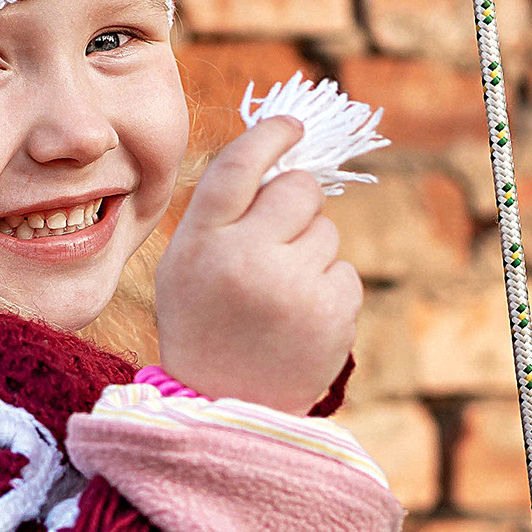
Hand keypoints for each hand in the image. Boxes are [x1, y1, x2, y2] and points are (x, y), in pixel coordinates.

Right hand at [153, 117, 360, 413]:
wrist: (223, 406)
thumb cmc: (204, 323)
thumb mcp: (187, 263)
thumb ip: (223, 211)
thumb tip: (282, 155)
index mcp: (200, 242)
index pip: (240, 166)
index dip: (271, 136)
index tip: (293, 125)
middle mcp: (245, 259)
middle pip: (298, 189)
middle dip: (297, 204)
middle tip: (278, 242)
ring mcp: (293, 287)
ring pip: (326, 232)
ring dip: (311, 254)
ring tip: (279, 298)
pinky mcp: (332, 314)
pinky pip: (345, 272)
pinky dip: (328, 290)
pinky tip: (299, 321)